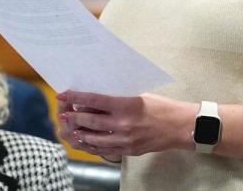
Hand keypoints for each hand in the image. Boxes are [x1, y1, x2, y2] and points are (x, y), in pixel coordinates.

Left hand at [56, 90, 197, 159]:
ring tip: (71, 126)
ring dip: (79, 132)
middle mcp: (123, 124)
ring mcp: (125, 140)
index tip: (63, 93)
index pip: (94, 100)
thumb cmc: (162, 107)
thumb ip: (118, 99)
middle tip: (62, 112)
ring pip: (93, 138)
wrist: (180, 127)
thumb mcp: (139, 96)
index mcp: (126, 106)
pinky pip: (104, 150)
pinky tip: (86, 140)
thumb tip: (96, 99)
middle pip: (89, 121)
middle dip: (72, 116)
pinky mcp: (128, 150)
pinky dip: (92, 144)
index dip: (76, 97)